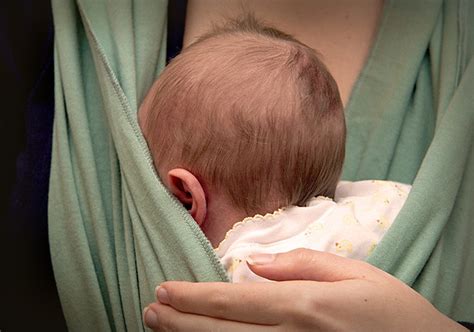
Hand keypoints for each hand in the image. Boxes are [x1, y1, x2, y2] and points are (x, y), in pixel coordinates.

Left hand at [143, 249, 466, 330]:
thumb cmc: (392, 311)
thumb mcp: (355, 273)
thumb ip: (300, 264)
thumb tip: (254, 264)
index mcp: (303, 305)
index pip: (232, 301)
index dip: (192, 297)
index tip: (163, 290)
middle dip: (179, 322)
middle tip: (150, 311)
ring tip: (161, 330)